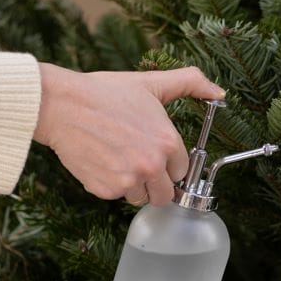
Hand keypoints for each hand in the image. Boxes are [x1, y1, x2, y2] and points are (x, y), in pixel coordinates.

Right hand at [33, 64, 224, 204]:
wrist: (61, 105)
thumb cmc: (104, 92)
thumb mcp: (151, 83)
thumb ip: (190, 83)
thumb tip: (219, 92)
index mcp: (168, 142)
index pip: (182, 171)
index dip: (168, 163)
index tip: (154, 154)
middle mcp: (152, 164)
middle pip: (165, 194)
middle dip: (154, 183)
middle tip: (137, 162)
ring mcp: (129, 180)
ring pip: (139, 197)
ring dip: (131, 185)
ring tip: (115, 157)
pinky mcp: (106, 190)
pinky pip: (115, 196)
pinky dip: (108, 185)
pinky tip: (100, 161)